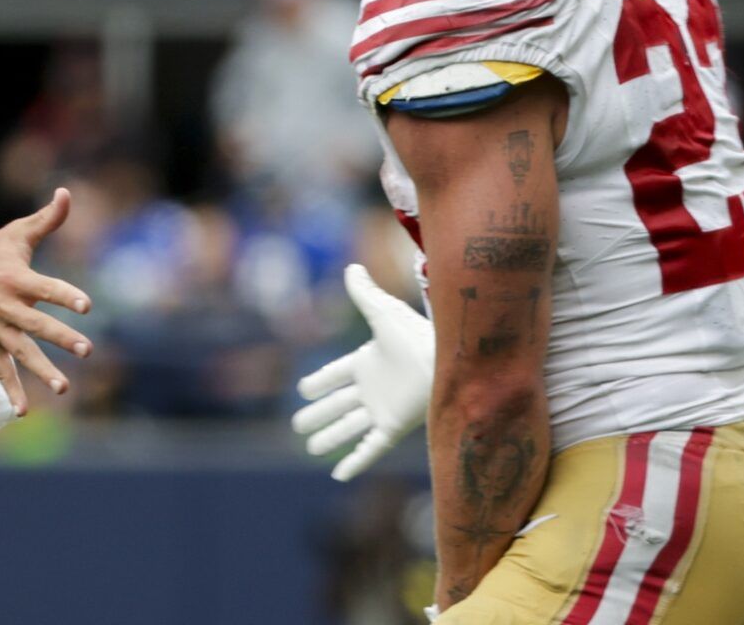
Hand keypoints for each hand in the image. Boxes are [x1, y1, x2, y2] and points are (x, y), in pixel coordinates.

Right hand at [0, 188, 92, 414]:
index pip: (45, 288)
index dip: (66, 296)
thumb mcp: (17, 232)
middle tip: (86, 350)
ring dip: (41, 370)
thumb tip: (67, 192)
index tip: (87, 306)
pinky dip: (10, 390)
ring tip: (65, 387)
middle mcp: (5, 305)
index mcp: (16, 278)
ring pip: (20, 352)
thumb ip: (47, 218)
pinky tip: (23, 410)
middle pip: (36, 325)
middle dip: (60, 338)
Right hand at [293, 263, 435, 480]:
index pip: (336, 374)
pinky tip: (340, 476)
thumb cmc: (418, 334)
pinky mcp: (394, 427)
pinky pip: (370, 448)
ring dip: (330, 438)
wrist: (446, 360)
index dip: (319, 382)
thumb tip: (351, 267)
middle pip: (337, 404)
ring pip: (348, 427)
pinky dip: (355, 462)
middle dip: (318, 414)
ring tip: (310, 447)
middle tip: (296, 425)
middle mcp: (373, 388)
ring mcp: (382, 409)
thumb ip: (365, 294)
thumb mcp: (384, 313)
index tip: (302, 390)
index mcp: (368, 361)